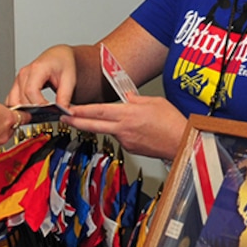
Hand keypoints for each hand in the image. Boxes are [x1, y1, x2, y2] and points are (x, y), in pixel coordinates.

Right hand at [6, 44, 77, 109]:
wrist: (58, 57)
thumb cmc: (63, 63)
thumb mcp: (69, 80)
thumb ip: (65, 97)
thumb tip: (63, 112)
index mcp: (36, 69)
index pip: (31, 91)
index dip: (39, 104)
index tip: (49, 112)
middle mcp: (24, 74)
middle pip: (21, 98)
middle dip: (32, 110)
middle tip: (45, 116)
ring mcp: (19, 79)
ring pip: (13, 101)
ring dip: (22, 111)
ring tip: (36, 116)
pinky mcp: (17, 85)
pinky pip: (11, 100)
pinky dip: (17, 109)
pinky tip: (28, 113)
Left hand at [60, 93, 187, 160]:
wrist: (183, 142)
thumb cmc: (173, 122)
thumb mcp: (154, 102)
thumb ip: (136, 99)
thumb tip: (127, 97)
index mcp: (128, 114)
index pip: (98, 112)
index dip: (81, 111)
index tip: (68, 110)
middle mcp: (124, 128)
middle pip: (94, 125)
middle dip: (76, 122)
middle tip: (63, 118)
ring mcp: (126, 140)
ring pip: (108, 130)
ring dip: (102, 125)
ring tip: (105, 119)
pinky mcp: (131, 149)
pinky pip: (121, 137)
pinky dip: (122, 132)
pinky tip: (133, 129)